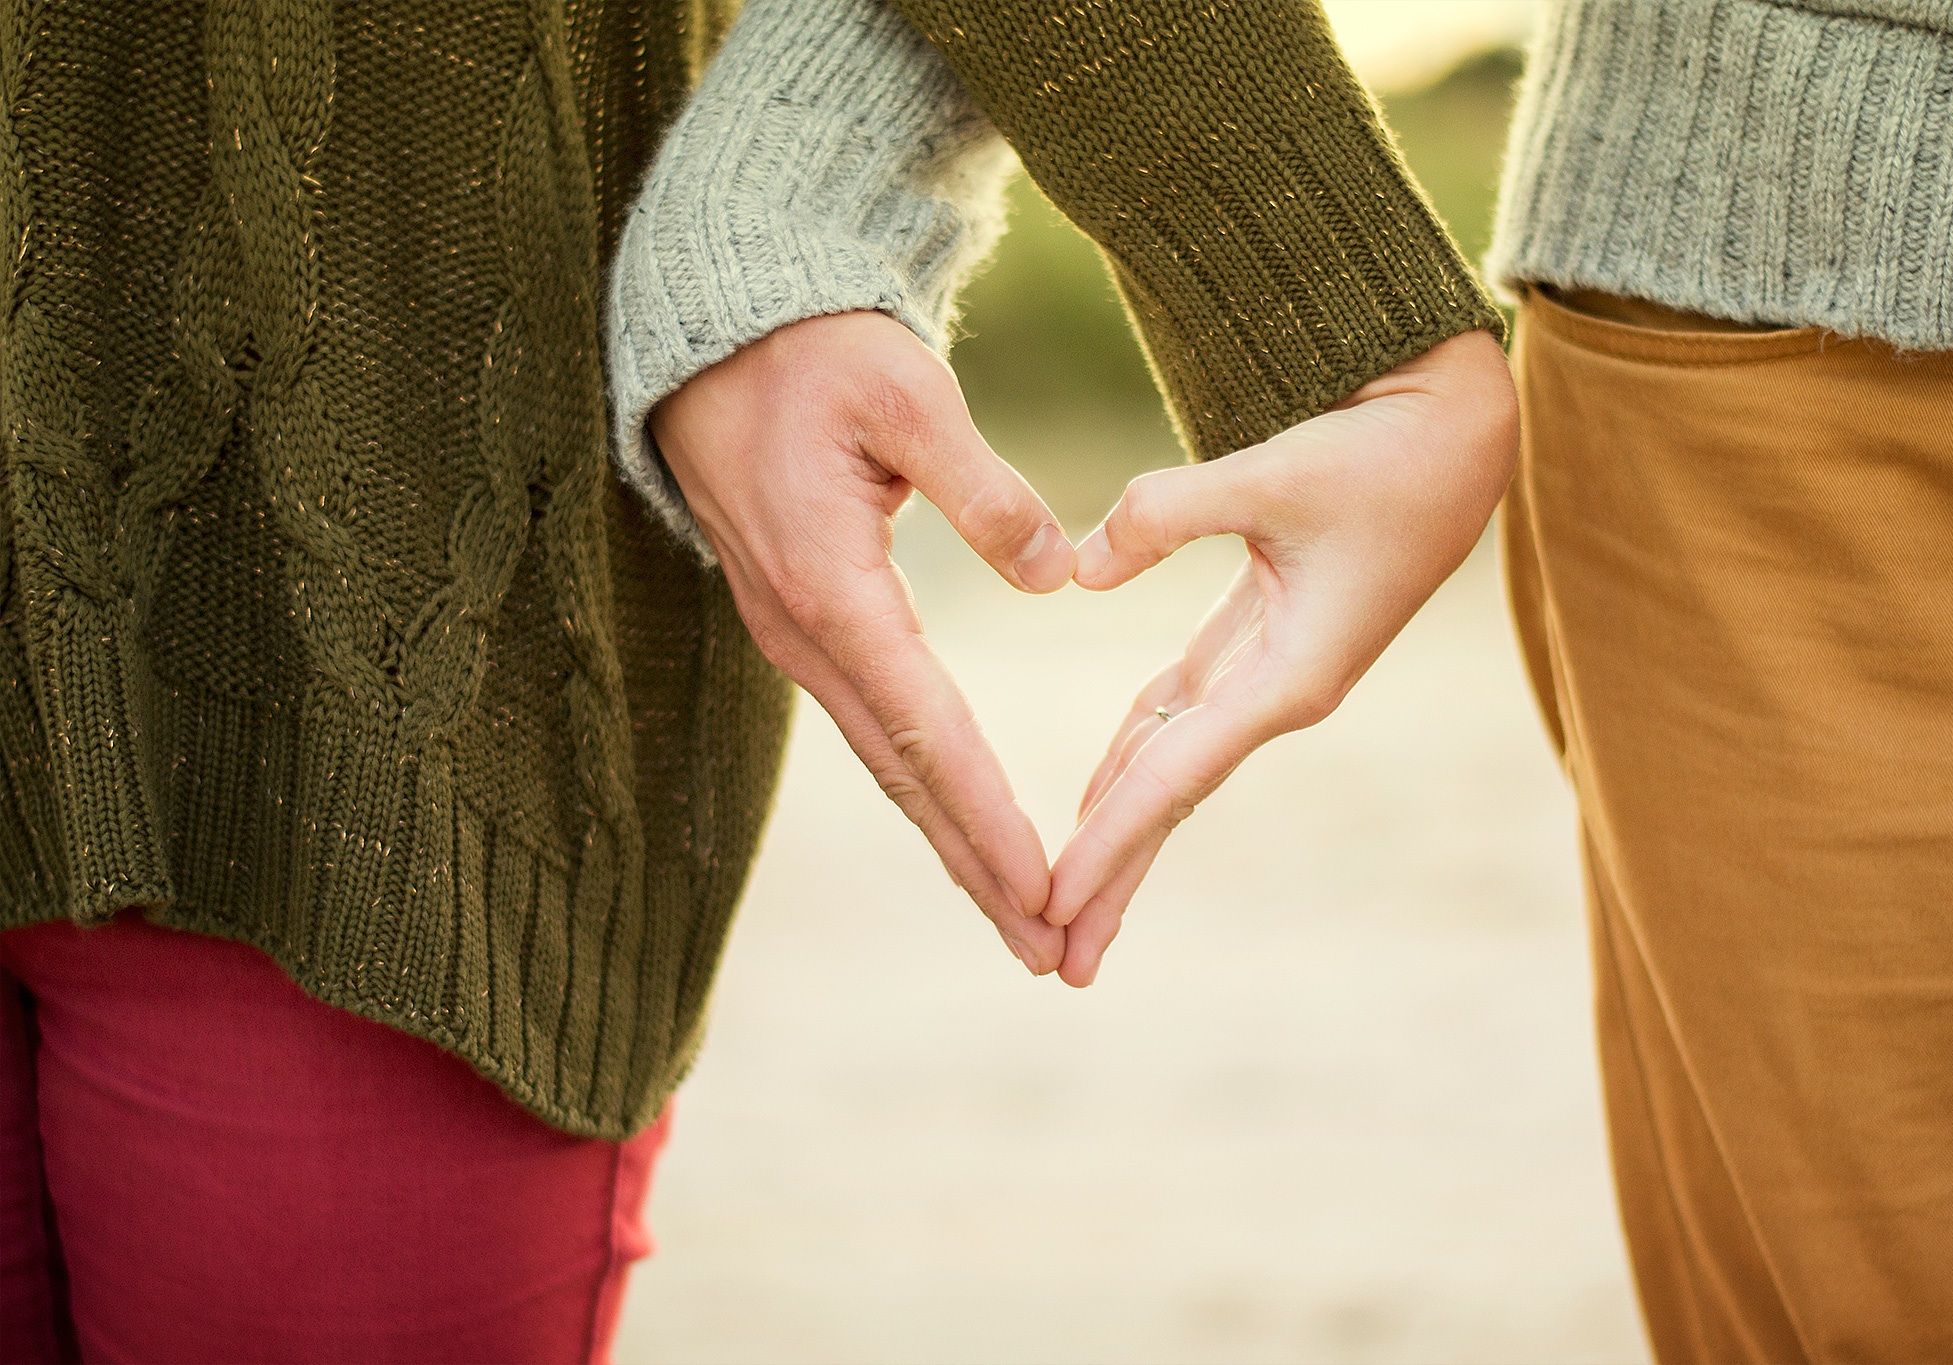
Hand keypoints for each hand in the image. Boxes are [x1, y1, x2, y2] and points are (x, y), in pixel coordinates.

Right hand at [649, 311, 1076, 973]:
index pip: (926, 729)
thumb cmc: (813, 353)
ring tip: (1019, 914)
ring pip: (887, 762)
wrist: (713, 336)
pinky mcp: (803, 623)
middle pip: (904, 776)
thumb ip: (982, 488)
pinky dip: (925, 786)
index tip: (1044, 887)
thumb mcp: (905, 394)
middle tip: (1047, 948)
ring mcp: (796, 635)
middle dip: (977, 868)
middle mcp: (805, 633)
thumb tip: (1056, 575)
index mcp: (832, 587)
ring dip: (952, 841)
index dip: (988, 815)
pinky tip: (962, 823)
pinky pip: (873, 725)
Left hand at [1047, 329, 1518, 985]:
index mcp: (1291, 678)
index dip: (1109, 842)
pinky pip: (1181, 716)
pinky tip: (1096, 797)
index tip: (1051, 903)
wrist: (1457, 433)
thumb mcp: (1274, 473)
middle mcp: (1279, 693)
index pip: (1175, 778)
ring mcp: (1271, 673)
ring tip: (1065, 902)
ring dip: (1119, 832)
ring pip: (1172, 766)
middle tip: (1054, 960)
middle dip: (1114, 879)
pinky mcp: (1262, 639)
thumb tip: (1076, 571)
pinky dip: (1134, 757)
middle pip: (1171, 800)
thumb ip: (1167, 515)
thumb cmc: (1382, 454)